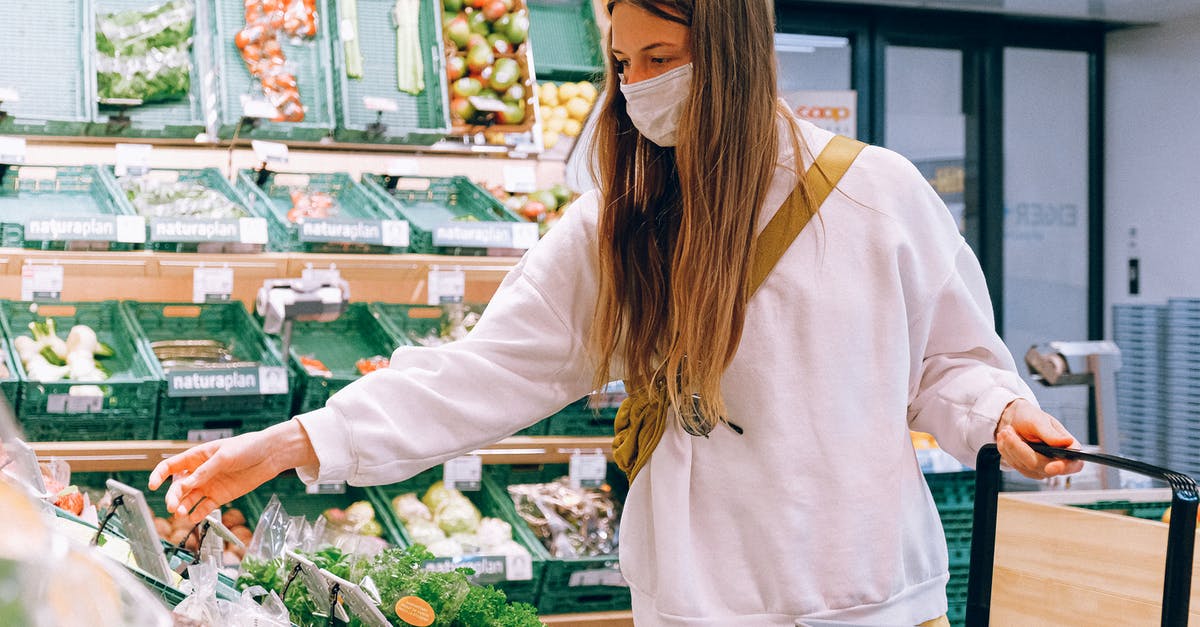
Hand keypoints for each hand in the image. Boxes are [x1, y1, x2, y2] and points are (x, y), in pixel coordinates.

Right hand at [148, 419, 316, 524]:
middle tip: (173, 507)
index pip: (171, 466)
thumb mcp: (224, 457)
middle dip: (173, 497)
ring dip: (183, 507)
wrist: (270, 455)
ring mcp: (209, 485)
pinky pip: (205, 507)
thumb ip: (205, 472)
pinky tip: (193, 518)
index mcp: (197, 457)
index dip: (159, 475)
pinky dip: (198, 514)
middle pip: (178, 487)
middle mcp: (200, 472)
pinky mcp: (220, 496)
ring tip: (181, 514)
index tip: (152, 486)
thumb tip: (186, 485)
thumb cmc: (247, 447)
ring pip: (189, 499)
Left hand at [994, 399, 1083, 479]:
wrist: (1014, 420)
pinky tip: (1006, 439)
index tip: (1050, 468)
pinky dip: (1006, 450)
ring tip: (1006, 431)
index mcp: (1069, 448)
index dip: (1063, 467)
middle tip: (1007, 431)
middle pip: (1039, 465)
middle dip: (1019, 448)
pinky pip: (1014, 465)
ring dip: (1010, 447)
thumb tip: (1067, 442)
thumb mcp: (1040, 421)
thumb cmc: (1031, 417)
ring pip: (1023, 465)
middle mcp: (1058, 462)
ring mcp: (1042, 468)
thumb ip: (1051, 434)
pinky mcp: (1028, 470)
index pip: (1073, 465)